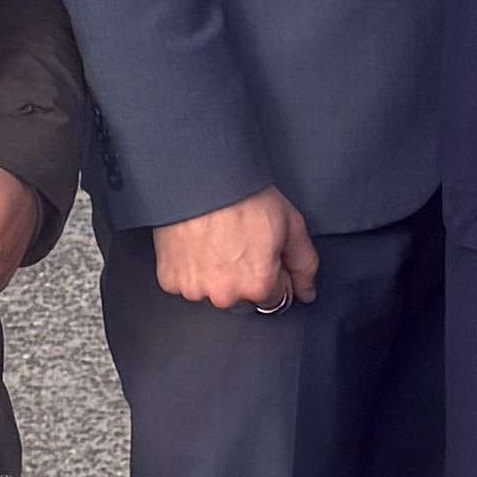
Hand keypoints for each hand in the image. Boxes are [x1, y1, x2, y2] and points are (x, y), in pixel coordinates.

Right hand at [150, 185, 316, 314]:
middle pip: (243, 297)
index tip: (264, 253)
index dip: (274, 274)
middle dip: (245, 277)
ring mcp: (195, 289)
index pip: (275, 298)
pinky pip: (185, 283)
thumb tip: (306, 292)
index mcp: (258, 285)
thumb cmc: (243, 196)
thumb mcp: (291, 225)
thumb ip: (304, 265)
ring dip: (216, 274)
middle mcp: (225, 295)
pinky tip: (198, 245)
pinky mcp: (170, 280)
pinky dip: (191, 269)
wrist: (199, 178)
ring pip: (212, 291)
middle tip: (239, 242)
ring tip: (217, 241)